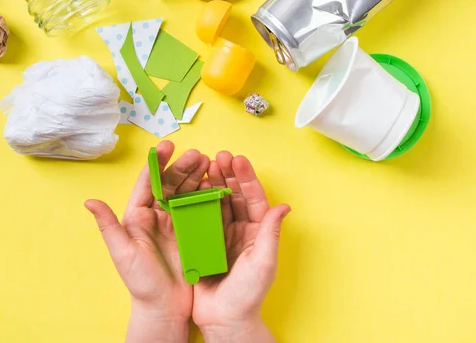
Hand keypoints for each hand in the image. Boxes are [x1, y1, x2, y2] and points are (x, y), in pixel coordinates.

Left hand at [85, 141, 209, 342]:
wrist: (165, 308)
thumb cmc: (140, 283)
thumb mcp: (123, 253)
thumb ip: (109, 226)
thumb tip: (89, 201)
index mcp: (138, 216)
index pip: (148, 184)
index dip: (157, 164)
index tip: (167, 146)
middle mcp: (157, 215)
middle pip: (171, 184)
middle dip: (183, 167)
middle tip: (197, 154)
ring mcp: (177, 223)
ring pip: (187, 192)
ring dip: (197, 176)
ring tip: (209, 162)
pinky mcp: (193, 232)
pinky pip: (201, 209)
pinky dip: (208, 195)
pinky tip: (216, 184)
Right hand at [193, 151, 289, 342]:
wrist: (224, 319)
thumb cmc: (248, 295)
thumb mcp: (263, 262)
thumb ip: (270, 233)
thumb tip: (284, 206)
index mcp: (257, 232)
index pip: (254, 199)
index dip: (246, 178)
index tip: (238, 160)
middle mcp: (240, 230)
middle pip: (235, 196)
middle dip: (227, 175)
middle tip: (218, 156)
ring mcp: (221, 234)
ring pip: (218, 202)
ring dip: (212, 183)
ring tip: (205, 165)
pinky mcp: (204, 241)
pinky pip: (201, 216)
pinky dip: (197, 200)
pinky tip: (191, 187)